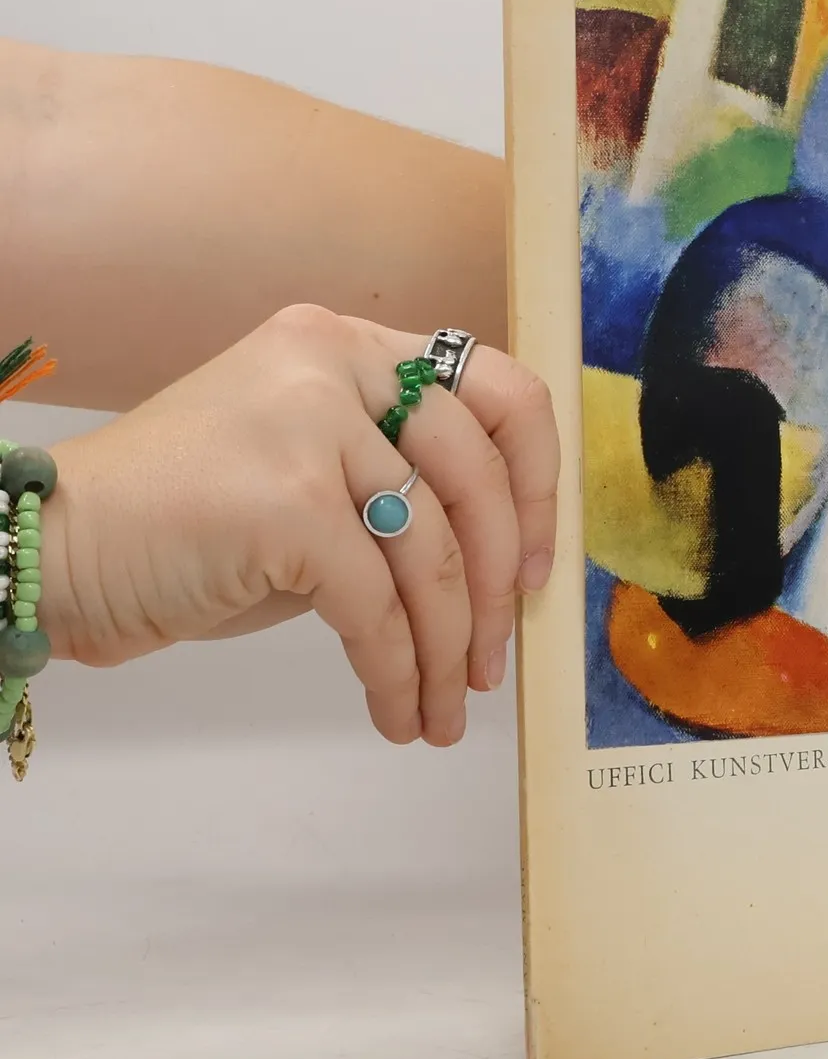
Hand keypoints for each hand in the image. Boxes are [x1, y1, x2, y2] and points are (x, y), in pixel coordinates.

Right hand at [36, 306, 559, 745]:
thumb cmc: (187, 523)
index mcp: (354, 346)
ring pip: (430, 553)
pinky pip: (375, 606)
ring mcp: (309, 426)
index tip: (537, 565)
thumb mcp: (311, 469)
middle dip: (498, 587)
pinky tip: (396, 711)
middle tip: (493, 660)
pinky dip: (396, 672)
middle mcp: (337, 365)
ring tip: (443, 709)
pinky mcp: (285, 502)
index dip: (538, 483)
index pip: (502, 392)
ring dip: (447, 648)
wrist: (58, 549)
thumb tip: (504, 567)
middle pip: (478, 479)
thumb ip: (398, 485)